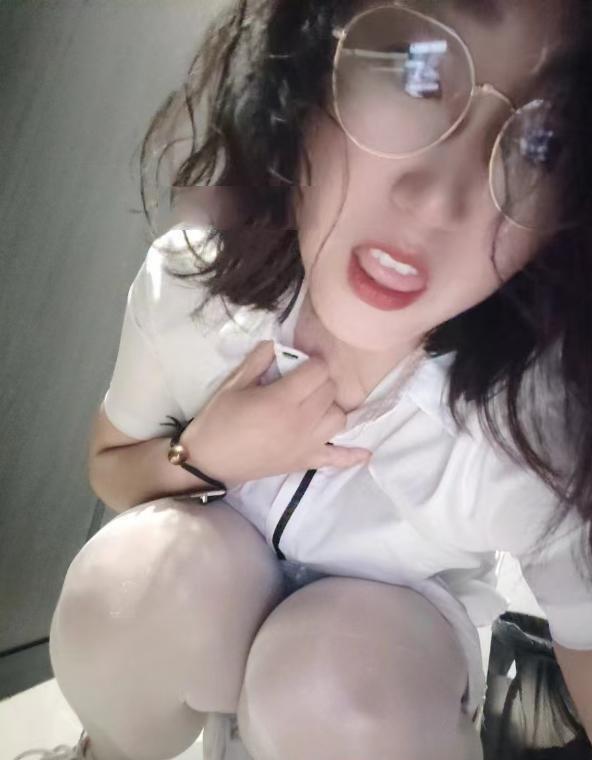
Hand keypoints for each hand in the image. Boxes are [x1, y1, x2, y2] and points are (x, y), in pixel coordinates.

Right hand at [180, 340, 372, 486]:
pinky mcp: (305, 462)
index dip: (313, 363)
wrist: (209, 461)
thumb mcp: (234, 384)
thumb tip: (277, 343)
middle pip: (331, 392)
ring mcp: (307, 444)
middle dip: (321, 381)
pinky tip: (365, 453)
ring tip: (315, 404)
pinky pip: (336, 459)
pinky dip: (351, 456)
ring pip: (340, 419)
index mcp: (283, 399)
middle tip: (303, 381)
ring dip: (331, 407)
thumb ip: (259, 360)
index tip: (302, 362)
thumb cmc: (219, 420)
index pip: (318, 372)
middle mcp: (301, 421)